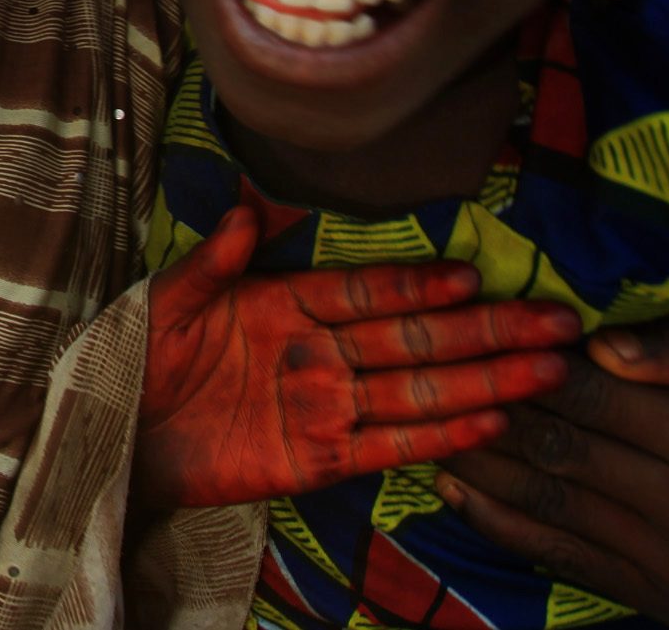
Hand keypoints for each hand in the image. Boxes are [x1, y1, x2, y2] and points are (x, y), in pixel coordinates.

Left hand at [137, 205, 580, 508]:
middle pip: (417, 338)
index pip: (369, 291)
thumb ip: (213, 262)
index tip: (471, 274)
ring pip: (421, 391)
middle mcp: (322, 352)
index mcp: (289, 304)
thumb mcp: (167, 302)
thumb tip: (246, 210)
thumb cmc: (138, 356)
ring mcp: (328, 406)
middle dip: (486, 329)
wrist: (115, 435)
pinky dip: (442, 437)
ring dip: (485, 381)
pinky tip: (492, 422)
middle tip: (554, 320)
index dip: (418, 284)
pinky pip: (390, 445)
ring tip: (548, 369)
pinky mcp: (321, 459)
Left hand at [436, 316, 668, 629]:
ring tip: (423, 423)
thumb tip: (599, 345)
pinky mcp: (660, 603)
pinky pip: (562, 557)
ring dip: (480, 465)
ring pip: (552, 507)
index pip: (599, 400)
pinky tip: (455, 486)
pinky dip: (500, 521)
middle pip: (568, 453)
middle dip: (492, 409)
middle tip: (432, 374)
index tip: (480, 333)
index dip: (532, 366)